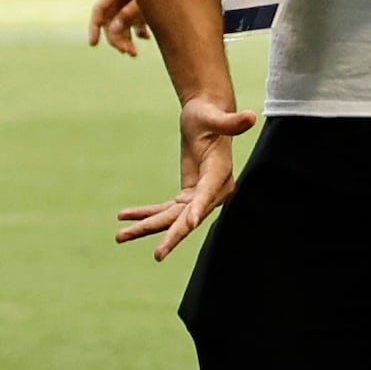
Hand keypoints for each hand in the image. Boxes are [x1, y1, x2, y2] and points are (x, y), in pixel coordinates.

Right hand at [82, 0, 143, 53]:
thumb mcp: (147, 0)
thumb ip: (129, 14)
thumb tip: (113, 30)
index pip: (100, 9)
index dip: (94, 26)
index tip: (93, 45)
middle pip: (111, 21)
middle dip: (117, 39)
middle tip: (129, 53)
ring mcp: (133, 0)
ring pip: (121, 24)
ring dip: (125, 40)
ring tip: (134, 54)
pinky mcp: (144, 6)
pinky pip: (134, 24)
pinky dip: (138, 33)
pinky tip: (147, 38)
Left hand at [112, 90, 254, 258]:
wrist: (206, 116)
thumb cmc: (210, 115)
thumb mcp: (215, 117)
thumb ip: (230, 122)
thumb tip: (250, 117)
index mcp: (220, 175)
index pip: (207, 195)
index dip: (198, 209)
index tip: (188, 224)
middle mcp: (212, 192)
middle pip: (190, 217)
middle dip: (172, 235)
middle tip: (158, 254)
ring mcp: (198, 196)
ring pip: (171, 218)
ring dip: (146, 227)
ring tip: (120, 236)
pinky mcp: (186, 195)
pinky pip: (164, 210)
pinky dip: (144, 214)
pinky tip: (123, 216)